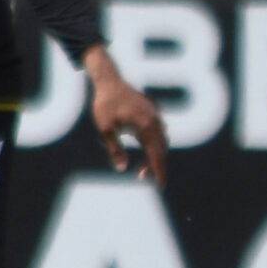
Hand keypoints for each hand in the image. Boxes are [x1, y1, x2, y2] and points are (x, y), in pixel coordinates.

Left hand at [83, 45, 169, 186]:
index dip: (159, 172)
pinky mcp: (151, 113)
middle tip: (143, 178)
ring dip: (154, 156)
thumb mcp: (106, 128)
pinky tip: (145, 148)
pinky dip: (154, 144)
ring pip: (161, 141)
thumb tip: (121, 168)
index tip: (160, 186)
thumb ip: (114, 149)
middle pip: (161, 150)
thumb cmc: (105, 104)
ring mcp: (155, 116)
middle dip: (155, 166)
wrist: (109, 80)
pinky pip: (158, 133)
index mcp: (146, 127)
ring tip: (142, 167)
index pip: (156, 155)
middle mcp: (155, 122)